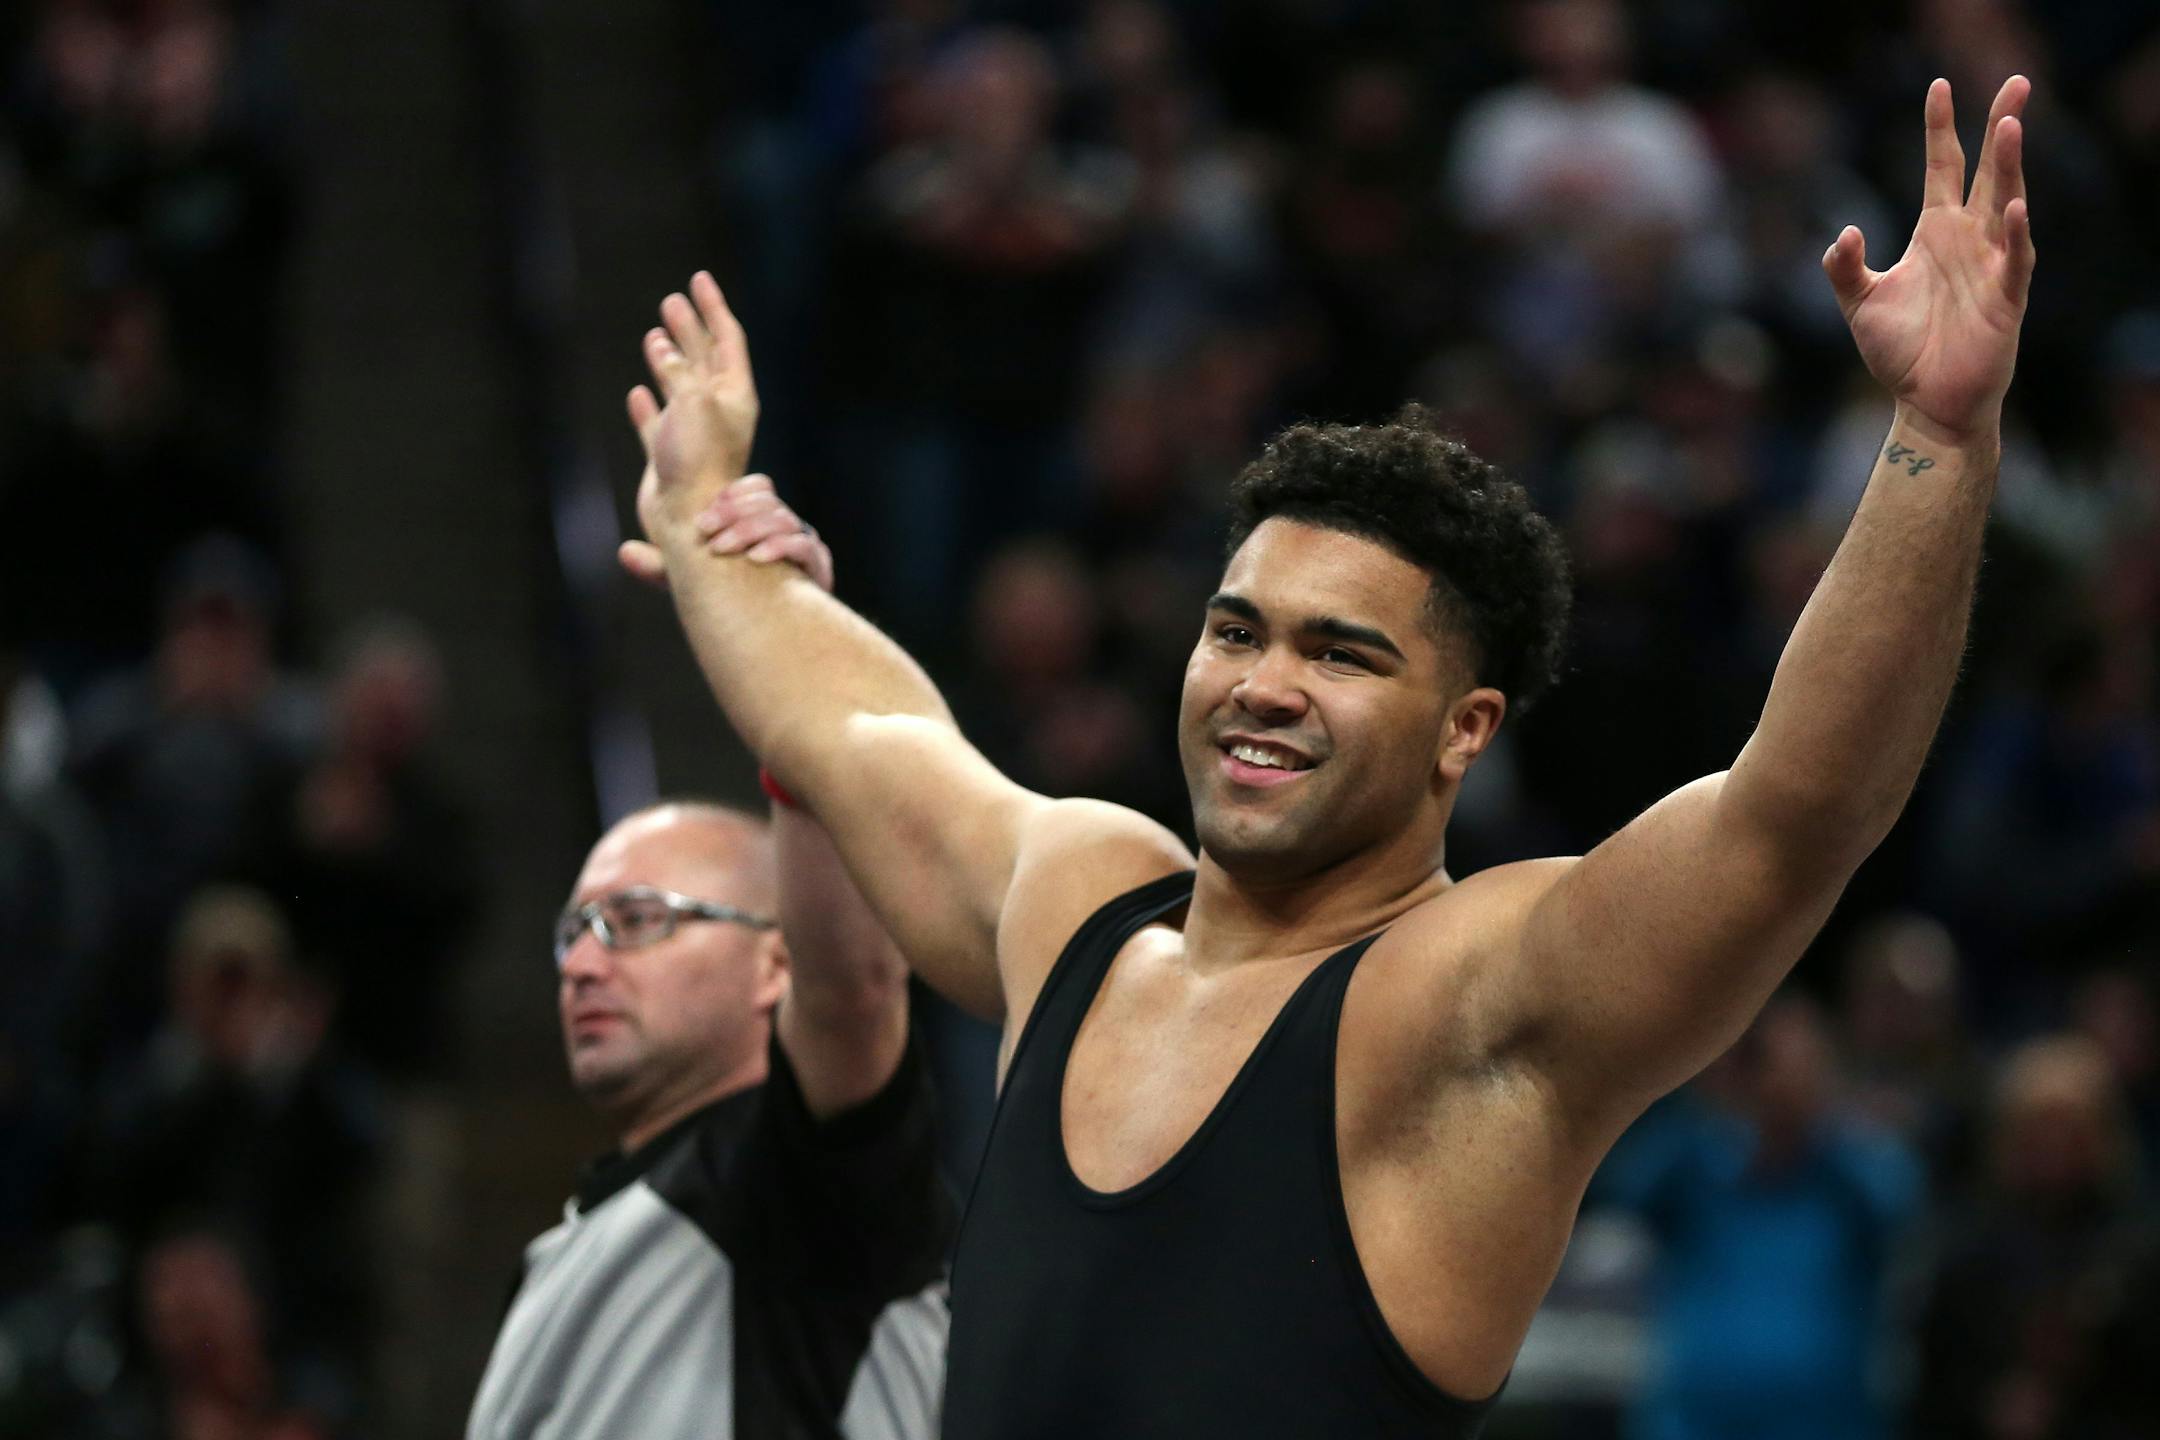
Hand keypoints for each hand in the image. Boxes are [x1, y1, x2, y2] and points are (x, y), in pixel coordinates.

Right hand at [620, 271, 758, 560]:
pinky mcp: (670, 458)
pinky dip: (649, 405)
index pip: (727, 339)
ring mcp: (693, 436)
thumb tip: (661, 346)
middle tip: (672, 301)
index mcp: (735, 396)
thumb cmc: (699, 460)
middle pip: (704, 359)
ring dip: (667, 361)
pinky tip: (638, 393)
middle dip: (689, 328)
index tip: (699, 279)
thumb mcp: (693, 401)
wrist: (689, 520)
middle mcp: (718, 413)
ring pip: (680, 388)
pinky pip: (658, 423)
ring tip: (654, 336)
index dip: (713, 308)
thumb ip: (679, 370)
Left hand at [620, 473, 833, 591]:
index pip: (758, 487)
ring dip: (751, 528)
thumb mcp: (690, 582)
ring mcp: (802, 546)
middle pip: (767, 499)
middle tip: (706, 531)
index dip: (730, 495)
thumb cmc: (729, 605)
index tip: (703, 518)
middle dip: (734, 512)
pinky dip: (781, 547)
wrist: (772, 641)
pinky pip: (805, 546)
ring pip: (783, 518)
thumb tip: (624, 553)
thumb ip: (661, 566)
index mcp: (760, 520)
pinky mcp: (818, 569)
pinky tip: (756, 558)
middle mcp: (785, 528)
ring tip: (722, 548)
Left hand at [1824, 76, 2035, 443]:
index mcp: (1936, 233)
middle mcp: (1968, 240)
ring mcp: (1991, 265)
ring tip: (2012, 124)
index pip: (1941, 168)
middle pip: (1987, 171)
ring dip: (2009, 167)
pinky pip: (2013, 260)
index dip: (1939, 130)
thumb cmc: (1900, 352)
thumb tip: (1844, 233)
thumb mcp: (1859, 303)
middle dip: (1999, 126)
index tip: (1937, 88)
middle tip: (2015, 82)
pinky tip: (2010, 208)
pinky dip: (2013, 234)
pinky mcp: (2005, 299)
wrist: (1926, 403)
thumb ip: (1843, 267)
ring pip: (2005, 203)